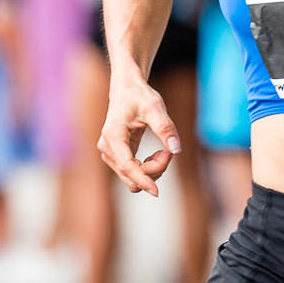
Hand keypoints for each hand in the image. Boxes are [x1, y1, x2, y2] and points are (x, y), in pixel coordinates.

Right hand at [96, 75, 182, 196]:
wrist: (127, 90)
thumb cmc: (139, 96)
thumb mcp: (155, 107)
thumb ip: (166, 128)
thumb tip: (176, 149)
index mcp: (113, 135)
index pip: (127, 166)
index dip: (143, 180)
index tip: (157, 192)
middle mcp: (107, 148)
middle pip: (131, 176)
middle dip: (155, 169)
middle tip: (169, 151)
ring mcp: (111, 155)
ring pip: (133, 178)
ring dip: (153, 169)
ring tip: (164, 149)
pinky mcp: (117, 157)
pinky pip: (134, 174)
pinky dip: (149, 168)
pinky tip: (158, 153)